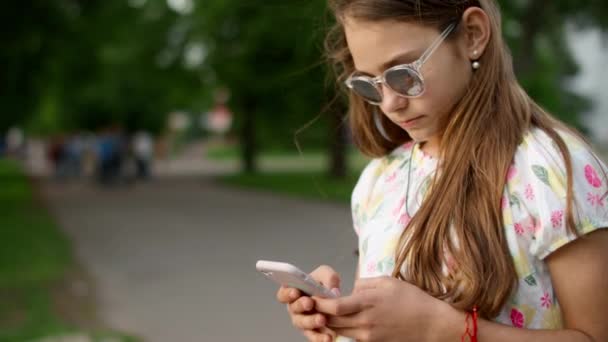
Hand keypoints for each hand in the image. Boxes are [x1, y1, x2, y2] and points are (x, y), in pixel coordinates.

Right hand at [276, 265, 341, 341]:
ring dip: (311, 321)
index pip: (283, 294)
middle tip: (310, 303)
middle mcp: (295, 308)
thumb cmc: (324, 284)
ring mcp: (303, 321)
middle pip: (293, 309)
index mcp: (293, 291)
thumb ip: (328, 277)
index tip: (295, 292)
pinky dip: (320, 338)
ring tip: (322, 319)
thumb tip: (333, 290)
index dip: (287, 293)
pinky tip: (328, 337)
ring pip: (302, 324)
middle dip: (301, 305)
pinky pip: (313, 337)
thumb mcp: (327, 275)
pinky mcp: (312, 332)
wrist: (336, 301)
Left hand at [315, 276, 449, 341]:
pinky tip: (342, 323)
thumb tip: (351, 289)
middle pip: (332, 321)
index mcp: (368, 302)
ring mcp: (369, 335)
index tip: (311, 296)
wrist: (432, 325)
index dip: (320, 302)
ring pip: (340, 331)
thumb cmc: (412, 300)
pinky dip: (343, 330)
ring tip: (323, 313)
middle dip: (319, 313)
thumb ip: (365, 283)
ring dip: (329, 323)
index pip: (335, 306)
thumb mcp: (388, 282)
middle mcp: (366, 321)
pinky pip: (351, 337)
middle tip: (310, 305)